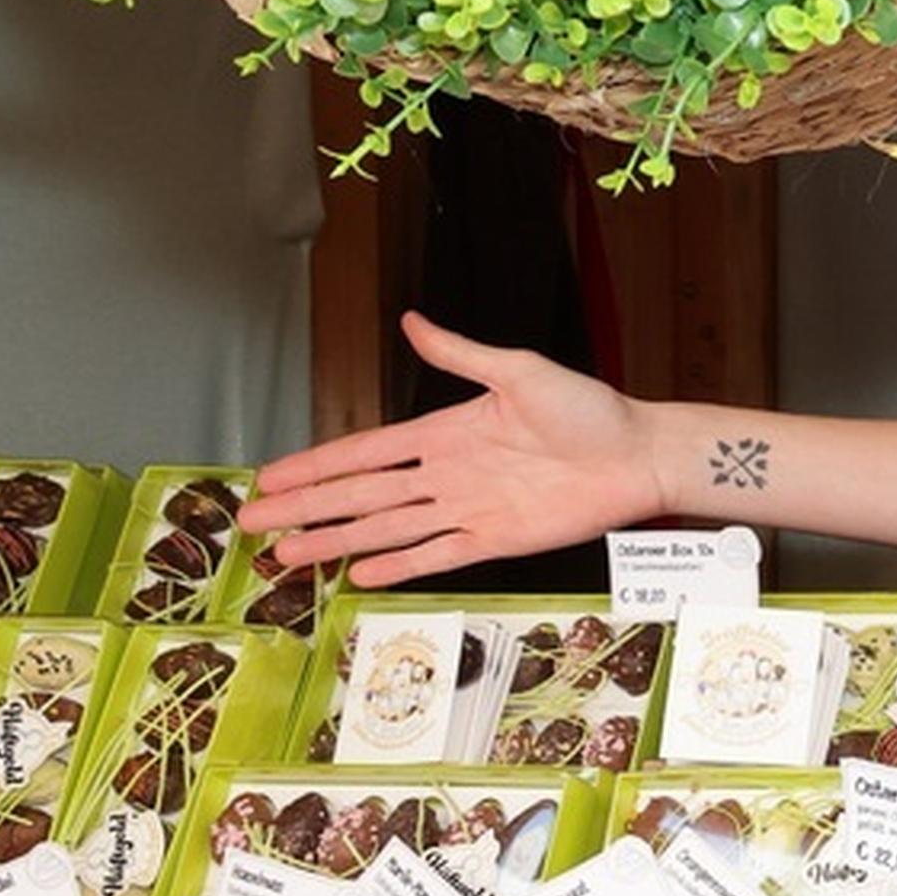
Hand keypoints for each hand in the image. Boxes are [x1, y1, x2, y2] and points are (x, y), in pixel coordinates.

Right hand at [240, 315, 669, 586]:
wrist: (640, 454)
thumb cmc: (591, 409)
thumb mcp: (520, 371)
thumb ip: (460, 354)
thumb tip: (410, 321)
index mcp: (446, 433)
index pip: (364, 452)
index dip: (315, 465)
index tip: (271, 476)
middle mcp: (449, 475)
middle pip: (362, 496)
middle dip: (307, 509)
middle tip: (256, 523)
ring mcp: (469, 510)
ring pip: (388, 530)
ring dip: (338, 542)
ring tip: (290, 556)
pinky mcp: (498, 540)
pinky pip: (439, 556)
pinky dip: (400, 566)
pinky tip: (361, 575)